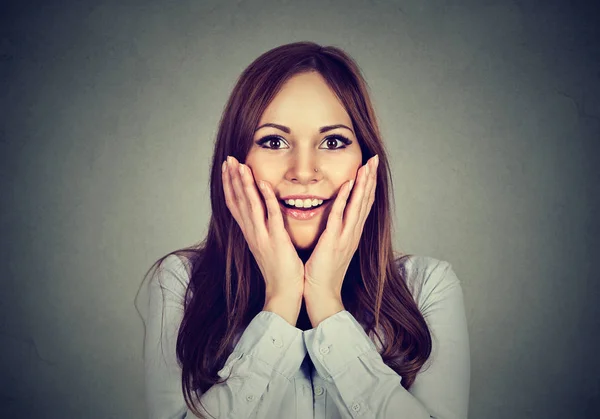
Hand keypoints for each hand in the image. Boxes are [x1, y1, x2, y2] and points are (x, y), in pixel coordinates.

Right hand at [222, 156, 304, 301]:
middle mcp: (252, 233)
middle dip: (232, 179)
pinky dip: (266, 198)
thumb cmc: (280, 272)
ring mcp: (262, 236)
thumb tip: (262, 218)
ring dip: (244, 184)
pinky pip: (270, 215)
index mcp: (250, 234)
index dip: (230, 186)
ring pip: (250, 205)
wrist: (283, 293)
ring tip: (240, 165)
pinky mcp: (276, 240)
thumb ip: (264, 231)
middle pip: (237, 202)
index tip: (227, 169)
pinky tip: (263, 183)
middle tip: (228, 159)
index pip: (235, 205)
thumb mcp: (267, 247)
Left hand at [304, 155, 378, 300]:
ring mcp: (346, 237)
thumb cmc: (322, 273)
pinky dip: (345, 199)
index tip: (370, 168)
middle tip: (375, 159)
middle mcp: (353, 233)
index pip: (363, 204)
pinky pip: (340, 216)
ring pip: (358, 205)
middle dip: (370, 179)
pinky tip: (348, 184)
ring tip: (368, 165)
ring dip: (363, 184)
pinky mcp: (334, 241)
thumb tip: (334, 219)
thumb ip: (335, 232)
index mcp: (352, 234)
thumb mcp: (331, 247)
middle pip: (365, 201)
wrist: (321, 294)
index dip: (368, 185)